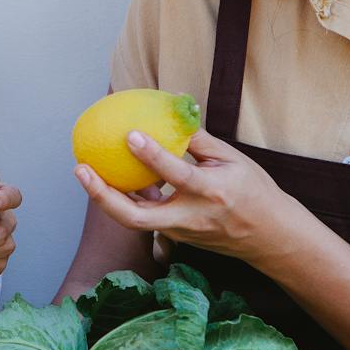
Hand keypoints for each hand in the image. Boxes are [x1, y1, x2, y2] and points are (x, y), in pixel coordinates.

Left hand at [73, 127, 301, 264]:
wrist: (269, 237)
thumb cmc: (253, 191)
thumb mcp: (234, 159)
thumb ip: (198, 140)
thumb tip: (170, 111)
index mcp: (211, 192)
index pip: (178, 175)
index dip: (153, 156)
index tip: (131, 135)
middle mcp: (191, 217)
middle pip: (136, 217)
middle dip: (103, 196)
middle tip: (80, 169)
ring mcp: (180, 232)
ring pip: (134, 220)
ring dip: (107, 197)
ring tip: (85, 170)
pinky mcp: (175, 237)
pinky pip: (145, 216)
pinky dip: (128, 198)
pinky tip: (115, 178)